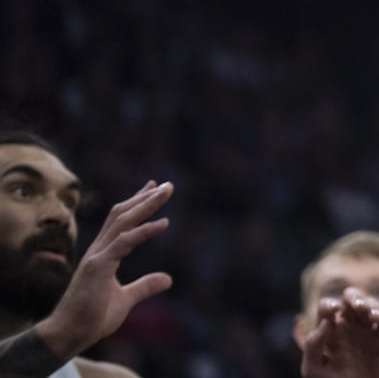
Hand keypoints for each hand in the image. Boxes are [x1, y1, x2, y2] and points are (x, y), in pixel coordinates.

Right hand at [35, 182, 173, 359]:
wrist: (68, 336)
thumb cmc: (91, 319)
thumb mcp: (125, 300)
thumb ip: (144, 287)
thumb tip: (168, 279)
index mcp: (102, 255)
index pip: (120, 221)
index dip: (136, 203)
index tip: (153, 188)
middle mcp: (98, 251)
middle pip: (122, 215)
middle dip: (145, 198)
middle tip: (167, 184)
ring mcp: (97, 257)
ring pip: (123, 222)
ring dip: (146, 205)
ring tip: (166, 191)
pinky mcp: (98, 267)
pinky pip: (124, 242)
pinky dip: (144, 230)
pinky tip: (164, 222)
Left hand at [300, 287, 378, 377]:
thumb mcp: (313, 369)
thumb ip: (313, 345)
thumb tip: (325, 322)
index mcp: (328, 331)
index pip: (327, 307)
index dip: (329, 303)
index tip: (333, 311)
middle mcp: (348, 327)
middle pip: (351, 299)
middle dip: (353, 297)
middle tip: (354, 306)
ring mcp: (366, 331)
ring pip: (370, 305)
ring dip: (370, 304)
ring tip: (369, 314)